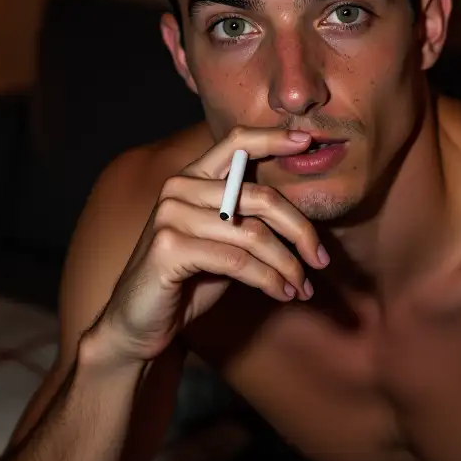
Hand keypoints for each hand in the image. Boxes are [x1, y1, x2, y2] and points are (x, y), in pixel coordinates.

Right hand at [90, 126, 329, 363]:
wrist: (140, 321)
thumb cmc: (188, 279)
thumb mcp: (222, 241)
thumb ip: (248, 217)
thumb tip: (303, 214)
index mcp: (192, 177)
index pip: (235, 142)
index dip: (273, 138)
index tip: (308, 141)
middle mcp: (179, 188)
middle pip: (260, 196)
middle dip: (300, 231)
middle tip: (321, 260)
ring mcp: (170, 215)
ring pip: (253, 234)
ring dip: (287, 265)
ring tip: (302, 286)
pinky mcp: (169, 248)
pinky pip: (237, 261)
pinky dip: (268, 280)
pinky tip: (281, 293)